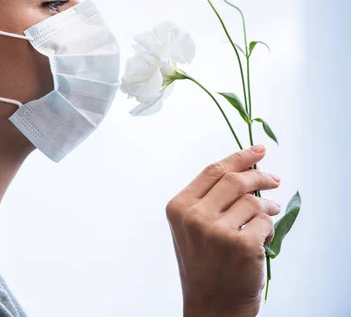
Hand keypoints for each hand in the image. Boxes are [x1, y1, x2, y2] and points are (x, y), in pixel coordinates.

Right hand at [165, 145, 280, 316]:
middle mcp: (194, 216)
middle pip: (235, 180)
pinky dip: (268, 228)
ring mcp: (217, 231)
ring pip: (253, 201)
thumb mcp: (192, 227)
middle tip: (274, 180)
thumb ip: (209, 199)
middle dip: (260, 176)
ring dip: (266, 208)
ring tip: (267, 218)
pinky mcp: (241, 244)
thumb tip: (246, 169)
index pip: (212, 171)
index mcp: (178, 207)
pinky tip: (261, 240)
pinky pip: (265, 221)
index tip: (258, 150)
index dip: (239, 157)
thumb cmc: (205, 264)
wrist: (211, 305)